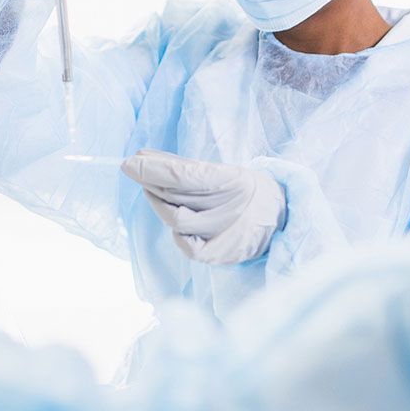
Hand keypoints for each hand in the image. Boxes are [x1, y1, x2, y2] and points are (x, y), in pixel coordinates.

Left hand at [121, 150, 286, 264]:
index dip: (153, 169)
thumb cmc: (242, 188)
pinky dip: (176, 231)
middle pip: (176, 196)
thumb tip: (141, 156)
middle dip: (150, 181)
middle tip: (135, 169)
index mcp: (233, 180)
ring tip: (153, 190)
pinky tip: (174, 218)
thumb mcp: (222, 170)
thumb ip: (183, 166)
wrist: (280, 216)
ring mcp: (225, 234)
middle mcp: (230, 208)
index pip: (183, 175)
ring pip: (177, 220)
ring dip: (158, 203)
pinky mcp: (220, 254)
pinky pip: (186, 245)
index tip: (129, 162)